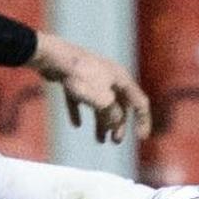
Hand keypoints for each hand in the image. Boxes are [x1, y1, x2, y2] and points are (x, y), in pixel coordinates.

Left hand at [31, 33, 152, 144]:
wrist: (55, 57)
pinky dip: (79, 112)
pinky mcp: (74, 79)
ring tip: (99, 140)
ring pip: (101, 104)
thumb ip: (112, 114)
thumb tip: (115, 125)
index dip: (143, 121)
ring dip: (101, 123)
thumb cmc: (81, 76)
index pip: (140, 102)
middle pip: (120, 105)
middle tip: (115, 142)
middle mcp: (110, 77)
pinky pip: (79, 99)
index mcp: (122, 80)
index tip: (142, 138)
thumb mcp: (102, 100)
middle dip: (119, 125)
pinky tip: (76, 124)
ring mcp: (92, 77)